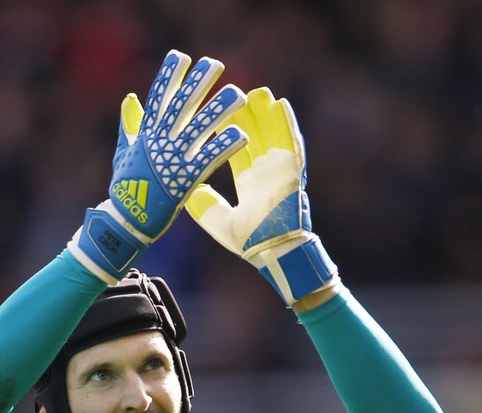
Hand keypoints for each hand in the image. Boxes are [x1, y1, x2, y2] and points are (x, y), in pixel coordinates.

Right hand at [69, 50, 248, 281]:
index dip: (170, 76)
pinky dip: (225, 147)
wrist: (125, 221)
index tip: (182, 57)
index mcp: (146, 134)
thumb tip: (130, 98)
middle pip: (181, 105)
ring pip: (200, 129)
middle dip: (198, 83)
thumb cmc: (126, 187)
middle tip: (216, 65)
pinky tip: (242, 136)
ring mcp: (172, 160)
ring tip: (239, 94)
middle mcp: (159, 142)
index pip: (159, 98)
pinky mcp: (184, 180)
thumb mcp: (125, 151)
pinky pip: (209, 160)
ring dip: (220, 110)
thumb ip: (130, 124)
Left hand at [186, 87, 337, 304]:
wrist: (272, 253)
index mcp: (249, 182)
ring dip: (266, 112)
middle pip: (255, 136)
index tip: (216, 110)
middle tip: (234, 91)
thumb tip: (189, 192)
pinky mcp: (292, 172)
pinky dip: (286, 123)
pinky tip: (280, 105)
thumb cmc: (249, 241)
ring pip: (273, 134)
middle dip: (246, 114)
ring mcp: (280, 170)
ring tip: (256, 91)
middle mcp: (265, 172)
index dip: (228, 129)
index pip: (236, 148)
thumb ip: (203, 205)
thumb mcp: (217, 220)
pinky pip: (290, 143)